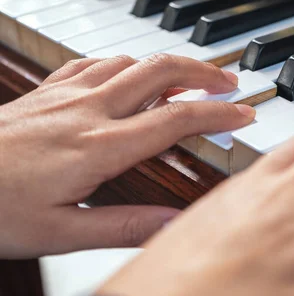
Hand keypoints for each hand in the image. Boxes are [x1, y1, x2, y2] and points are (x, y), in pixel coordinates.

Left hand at [0, 54, 254, 257]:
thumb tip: (173, 226)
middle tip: (229, 82)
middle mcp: (87, 112)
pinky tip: (131, 72)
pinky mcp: (48, 91)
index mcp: (98, 148)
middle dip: (203, 73)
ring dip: (169, 64)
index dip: (217, 114)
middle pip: (160, 72)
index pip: (175, 120)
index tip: (244, 114)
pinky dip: (127, 62)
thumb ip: (124, 226)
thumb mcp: (61, 234)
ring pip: (131, 61)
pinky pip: (95, 62)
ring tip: (191, 76)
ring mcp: (66, 96)